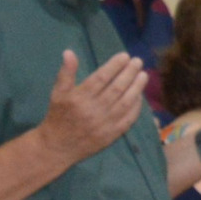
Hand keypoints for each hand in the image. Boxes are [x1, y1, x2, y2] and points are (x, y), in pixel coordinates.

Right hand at [40, 51, 147, 166]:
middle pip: (116, 88)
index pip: (101, 78)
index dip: (114, 66)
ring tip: (143, 75)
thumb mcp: (57, 93)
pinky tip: (140, 96)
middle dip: (129, 73)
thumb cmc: (58, 116)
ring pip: (125, 102)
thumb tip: (69, 52)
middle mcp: (94, 110)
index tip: (124, 56)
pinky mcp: (112, 134)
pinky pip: (128, 119)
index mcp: (80, 98)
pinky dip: (136, 107)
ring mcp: (104, 123)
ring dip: (137, 88)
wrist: (57, 147)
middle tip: (138, 62)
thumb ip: (66, 73)